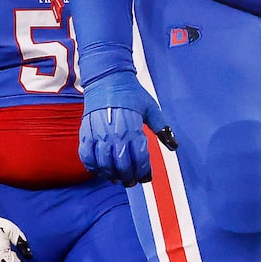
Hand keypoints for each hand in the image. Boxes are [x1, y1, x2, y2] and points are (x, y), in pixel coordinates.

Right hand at [79, 65, 161, 184]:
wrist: (107, 80)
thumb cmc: (131, 93)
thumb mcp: (151, 108)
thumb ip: (162, 128)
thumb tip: (174, 145)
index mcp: (133, 128)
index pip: (139, 158)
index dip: (143, 171)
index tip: (146, 177)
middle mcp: (115, 134)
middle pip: (121, 165)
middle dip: (128, 177)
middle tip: (132, 181)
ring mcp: (98, 135)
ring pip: (103, 164)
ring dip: (111, 175)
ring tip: (117, 178)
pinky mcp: (86, 133)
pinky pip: (86, 156)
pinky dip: (92, 166)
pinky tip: (99, 170)